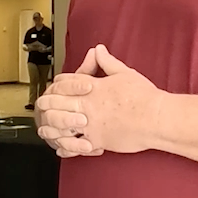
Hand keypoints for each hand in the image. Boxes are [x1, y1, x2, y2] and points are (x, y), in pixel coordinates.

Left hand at [35, 46, 161, 156]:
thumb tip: (98, 49)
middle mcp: (88, 105)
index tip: (54, 88)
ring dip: (51, 127)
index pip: (65, 83)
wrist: (157, 118)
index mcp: (94, 87)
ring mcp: (91, 125)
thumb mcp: (124, 73)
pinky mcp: (98, 141)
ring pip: (61, 126)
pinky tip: (60, 148)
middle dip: (47, 104)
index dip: (57, 85)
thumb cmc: (144, 97)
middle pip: (57, 103)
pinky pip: (75, 146)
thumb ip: (107, 62)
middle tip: (40, 107)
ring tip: (44, 129)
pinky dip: (66, 147)